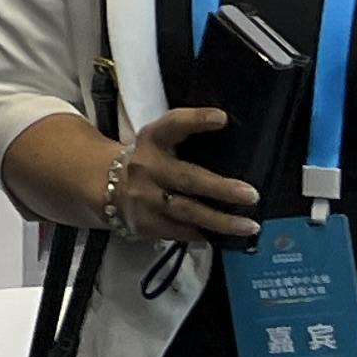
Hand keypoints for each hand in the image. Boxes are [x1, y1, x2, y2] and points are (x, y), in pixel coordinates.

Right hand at [95, 107, 265, 248]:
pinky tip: (226, 237)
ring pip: (186, 212)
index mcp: (152, 140)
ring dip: (220, 221)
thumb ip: (186, 134)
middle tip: (251, 195)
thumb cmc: (149, 159)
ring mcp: (145, 199)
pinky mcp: (145, 223)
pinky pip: (181, 231)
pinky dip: (205, 234)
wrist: (105, 185)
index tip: (222, 118)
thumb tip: (229, 131)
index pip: (172, 125)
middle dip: (220, 188)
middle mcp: (147, 168)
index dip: (196, 120)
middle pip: (187, 179)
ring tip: (249, 226)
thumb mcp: (160, 139)